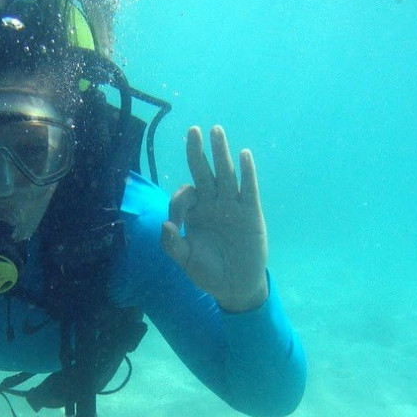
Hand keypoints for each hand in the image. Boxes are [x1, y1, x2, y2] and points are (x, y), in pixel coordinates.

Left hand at [161, 126, 268, 311]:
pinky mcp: (250, 214)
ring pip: (225, 175)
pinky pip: (248, 190)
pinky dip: (246, 173)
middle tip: (193, 130)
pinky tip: (243, 155)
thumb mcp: (185, 260)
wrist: (235, 286)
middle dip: (197, 152)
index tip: (176, 225)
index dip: (177, 203)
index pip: (184, 195)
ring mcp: (232, 207)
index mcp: (195, 213)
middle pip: (203, 173)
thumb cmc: (208, 272)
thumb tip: (165, 225)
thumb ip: (172, 244)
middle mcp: (212, 205)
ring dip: (220, 153)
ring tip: (216, 131)